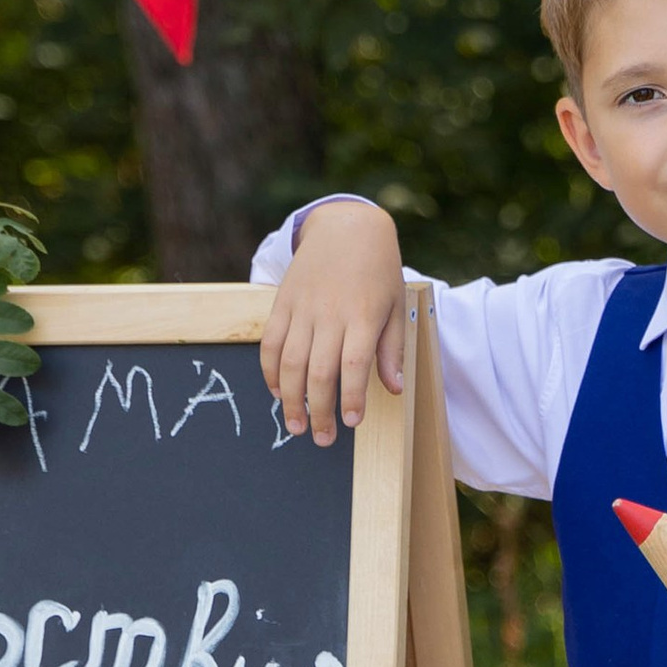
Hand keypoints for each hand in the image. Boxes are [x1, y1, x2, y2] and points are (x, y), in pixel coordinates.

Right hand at [258, 198, 406, 443]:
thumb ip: (392, 349)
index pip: (354, 366)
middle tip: (321, 438)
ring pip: (289, 362)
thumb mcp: (396, 306)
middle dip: (319, 411)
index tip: (352, 422)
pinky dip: (269, 371)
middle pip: (319, 372)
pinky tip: (277, 392)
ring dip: (291, 399)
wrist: (346, 227)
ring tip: (296, 425)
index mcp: (363, 316)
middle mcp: (330, 314)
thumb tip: (393, 389)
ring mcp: (302, 308)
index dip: (351, 398)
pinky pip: (269, 343)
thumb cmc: (377, 270)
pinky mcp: (282, 303)